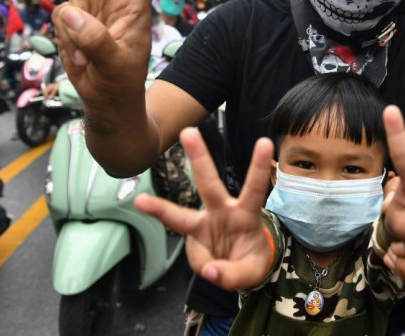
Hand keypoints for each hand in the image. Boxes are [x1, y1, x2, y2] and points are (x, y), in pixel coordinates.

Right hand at [134, 128, 274, 291]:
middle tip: (188, 131)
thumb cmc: (249, 261)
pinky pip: (175, 235)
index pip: (254, 189)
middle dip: (199, 156)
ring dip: (159, 207)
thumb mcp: (250, 272)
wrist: (239, 268)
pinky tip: (198, 259)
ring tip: (140, 201)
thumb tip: (210, 272)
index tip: (265, 143)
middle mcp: (223, 211)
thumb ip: (233, 274)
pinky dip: (174, 251)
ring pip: (179, 213)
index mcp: (246, 215)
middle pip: (209, 183)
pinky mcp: (192, 233)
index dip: (258, 167)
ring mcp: (204, 221)